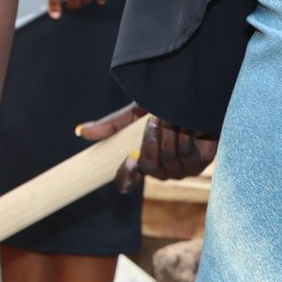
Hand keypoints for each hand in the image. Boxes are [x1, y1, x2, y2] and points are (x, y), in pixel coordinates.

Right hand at [77, 102, 218, 191]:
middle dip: (150, 143)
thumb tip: (80, 131)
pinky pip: (186, 156)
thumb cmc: (165, 107)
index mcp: (141, 162)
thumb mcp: (135, 115)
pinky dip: (184, 136)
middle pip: (148, 169)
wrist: (198, 99)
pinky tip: (187, 123)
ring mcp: (181, 170)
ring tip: (171, 117)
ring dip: (168, 136)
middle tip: (154, 120)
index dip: (125, 177)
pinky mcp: (200, 164)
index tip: (129, 157)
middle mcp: (161, 170)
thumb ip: (111, 125)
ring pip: (168, 162)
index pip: (126, 183)